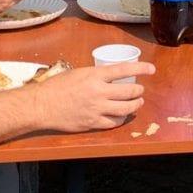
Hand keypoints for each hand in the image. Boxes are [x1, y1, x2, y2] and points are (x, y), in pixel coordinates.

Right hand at [32, 63, 154, 131]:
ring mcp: (97, 109)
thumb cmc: (56, 87)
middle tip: (140, 90)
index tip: (151, 69)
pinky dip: (121, 119)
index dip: (141, 69)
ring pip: (126, 109)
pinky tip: (122, 116)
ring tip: (137, 103)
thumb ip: (95, 76)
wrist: (41, 106)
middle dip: (139, 91)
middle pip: (129, 92)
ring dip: (135, 105)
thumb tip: (108, 77)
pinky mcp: (93, 123)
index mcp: (95, 75)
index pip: (124, 70)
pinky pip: (114, 123)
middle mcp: (99, 92)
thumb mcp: (77, 73)